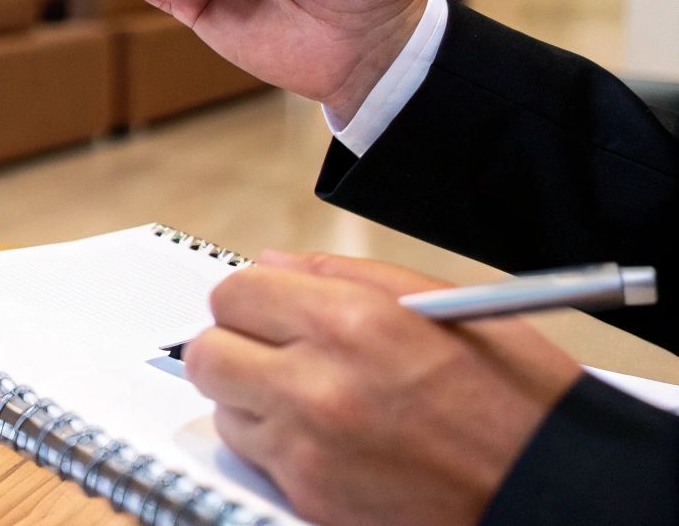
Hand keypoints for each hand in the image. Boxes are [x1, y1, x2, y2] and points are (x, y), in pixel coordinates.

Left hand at [184, 252, 581, 525]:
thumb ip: (343, 276)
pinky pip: (255, 457)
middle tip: (273, 351)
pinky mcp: (309, 495)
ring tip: (311, 399)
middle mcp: (318, 383)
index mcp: (352, 322)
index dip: (252, 299)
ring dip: (253, 399)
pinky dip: (275, 445)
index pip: (237, 293)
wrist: (550, 490)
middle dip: (236, 345)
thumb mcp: (440, 304)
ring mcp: (308, 447)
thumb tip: (275, 265)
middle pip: (210, 351)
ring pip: (223, 407)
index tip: (268, 308)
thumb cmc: (513, 399)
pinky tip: (325, 439)